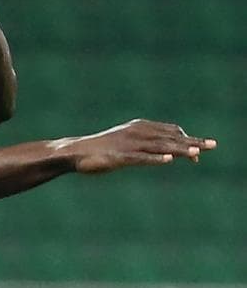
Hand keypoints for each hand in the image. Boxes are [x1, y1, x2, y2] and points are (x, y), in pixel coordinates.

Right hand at [68, 120, 216, 173]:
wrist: (75, 152)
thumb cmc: (101, 149)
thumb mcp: (125, 142)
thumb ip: (143, 145)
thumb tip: (162, 152)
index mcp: (139, 127)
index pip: (170, 131)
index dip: (186, 138)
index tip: (200, 148)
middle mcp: (137, 133)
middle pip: (170, 138)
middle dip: (192, 141)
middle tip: (212, 145)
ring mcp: (128, 145)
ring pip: (159, 148)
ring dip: (179, 150)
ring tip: (196, 153)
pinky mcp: (119, 158)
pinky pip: (141, 158)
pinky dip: (155, 159)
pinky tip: (168, 160)